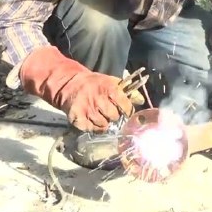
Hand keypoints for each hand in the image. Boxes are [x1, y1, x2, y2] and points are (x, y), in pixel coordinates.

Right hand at [18, 46, 134, 131]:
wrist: (70, 84)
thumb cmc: (95, 84)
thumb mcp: (112, 82)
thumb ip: (127, 91)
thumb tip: (141, 100)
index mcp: (109, 88)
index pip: (125, 105)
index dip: (126, 110)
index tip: (125, 110)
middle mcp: (98, 99)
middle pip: (114, 116)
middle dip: (114, 116)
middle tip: (108, 111)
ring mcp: (87, 109)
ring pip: (103, 125)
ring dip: (103, 122)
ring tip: (99, 114)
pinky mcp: (77, 117)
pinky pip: (91, 129)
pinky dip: (93, 127)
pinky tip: (91, 119)